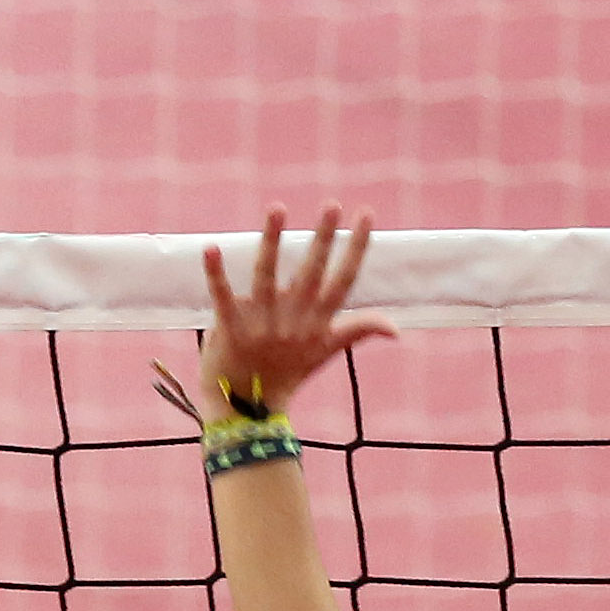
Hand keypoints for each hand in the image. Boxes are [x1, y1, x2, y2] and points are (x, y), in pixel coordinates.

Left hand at [200, 210, 392, 419]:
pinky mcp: (231, 328)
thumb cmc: (287, 372)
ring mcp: (262, 325)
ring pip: (268, 277)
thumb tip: (398, 329)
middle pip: (312, 273)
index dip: (356, 248)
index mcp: (318, 324)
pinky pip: (222, 297)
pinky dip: (216, 274)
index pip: (343, 280)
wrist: (247, 406)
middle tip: (332, 204)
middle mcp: (294, 322)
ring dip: (273, 242)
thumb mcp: (326, 352)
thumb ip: (358, 331)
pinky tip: (212, 247)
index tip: (366, 215)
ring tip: (278, 208)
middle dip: (323, 238)